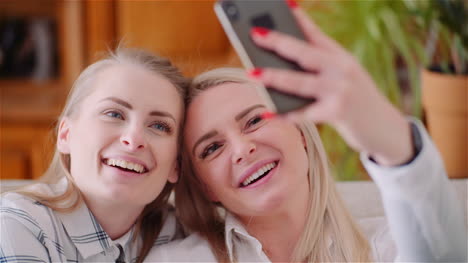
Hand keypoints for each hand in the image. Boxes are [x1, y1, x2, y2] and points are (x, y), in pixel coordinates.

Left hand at [249, 5, 413, 165]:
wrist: (385, 128)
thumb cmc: (356, 100)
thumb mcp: (344, 76)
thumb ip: (319, 67)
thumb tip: (280, 63)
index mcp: (341, 57)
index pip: (315, 34)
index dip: (297, 19)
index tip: (282, 4)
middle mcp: (342, 69)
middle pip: (304, 53)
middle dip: (278, 42)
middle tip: (255, 34)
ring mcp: (341, 91)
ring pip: (300, 82)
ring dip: (274, 77)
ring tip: (252, 72)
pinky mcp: (337, 113)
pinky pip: (303, 113)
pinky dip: (284, 115)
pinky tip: (267, 112)